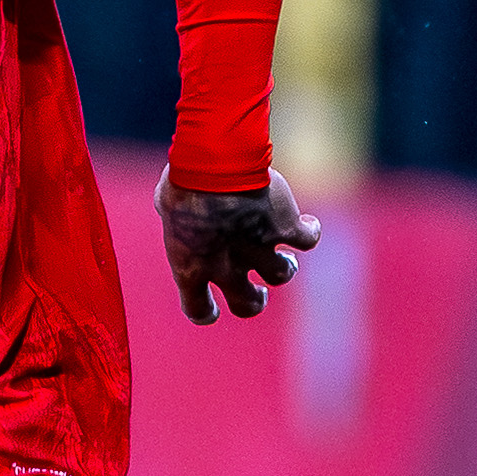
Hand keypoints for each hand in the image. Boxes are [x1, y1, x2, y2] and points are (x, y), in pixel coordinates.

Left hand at [161, 168, 320, 325]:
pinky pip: (307, 240)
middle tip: (259, 291)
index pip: (197, 309)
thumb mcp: (166, 202)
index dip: (207, 313)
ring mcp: (257, 249)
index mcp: (191, 266)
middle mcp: (225, 266)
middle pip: (247, 305)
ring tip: (286, 257)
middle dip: (255, 301)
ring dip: (284, 268)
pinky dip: (309, 232)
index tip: (215, 310)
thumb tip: (174, 207)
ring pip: (280, 275)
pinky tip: (307, 224)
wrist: (216, 162)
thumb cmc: (185, 178)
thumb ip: (178, 218)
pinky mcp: (284, 227)